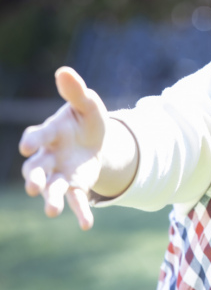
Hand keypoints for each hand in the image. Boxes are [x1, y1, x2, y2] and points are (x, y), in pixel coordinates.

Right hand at [19, 67, 106, 229]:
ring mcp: (59, 173)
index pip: (37, 136)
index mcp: (50, 132)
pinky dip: (80, 212)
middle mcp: (48, 156)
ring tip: (50, 211)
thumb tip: (64, 71)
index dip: (33, 140)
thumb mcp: (87, 105)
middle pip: (35, 168)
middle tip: (33, 186)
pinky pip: (75, 199)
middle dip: (33, 177)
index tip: (28, 145)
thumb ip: (76, 92)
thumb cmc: (86, 119)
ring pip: (50, 188)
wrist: (96, 140)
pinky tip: (86, 225)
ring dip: (49, 199)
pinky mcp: (75, 185)